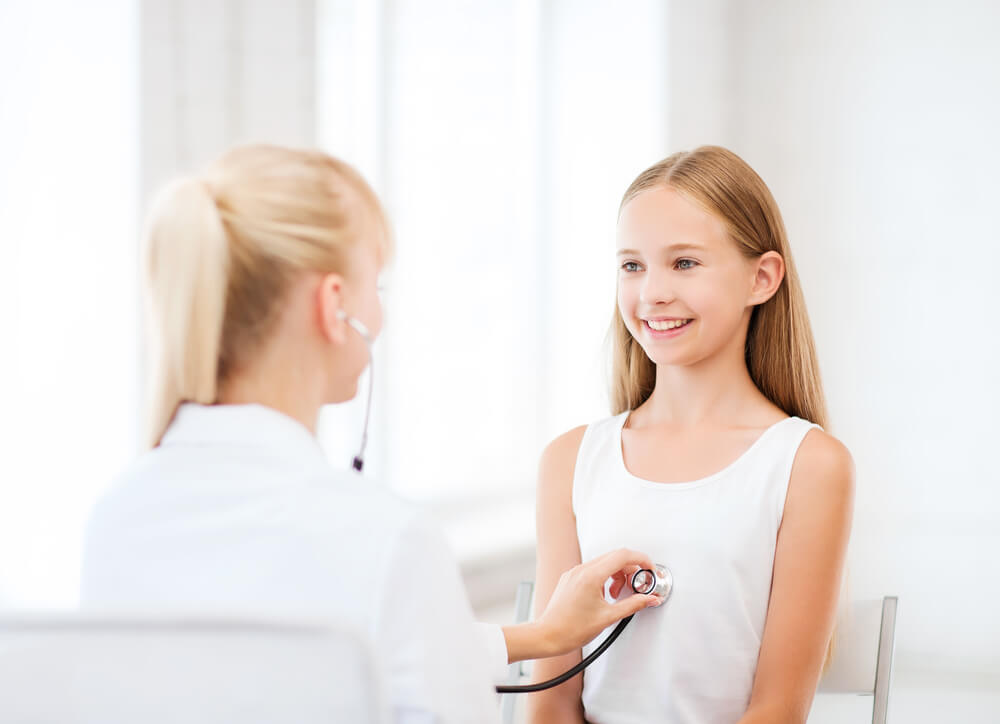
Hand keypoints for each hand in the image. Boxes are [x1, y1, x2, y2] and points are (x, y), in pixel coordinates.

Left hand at [535, 547, 663, 656]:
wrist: (548, 636)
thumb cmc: (571, 629)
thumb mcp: (608, 617)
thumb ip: (633, 605)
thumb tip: (650, 599)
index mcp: (591, 576)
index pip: (623, 556)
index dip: (641, 560)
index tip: (649, 569)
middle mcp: (581, 569)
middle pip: (615, 557)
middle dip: (630, 569)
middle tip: (637, 586)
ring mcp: (574, 572)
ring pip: (604, 562)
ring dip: (617, 574)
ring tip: (617, 595)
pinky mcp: (570, 577)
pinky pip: (592, 569)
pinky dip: (604, 577)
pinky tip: (605, 594)